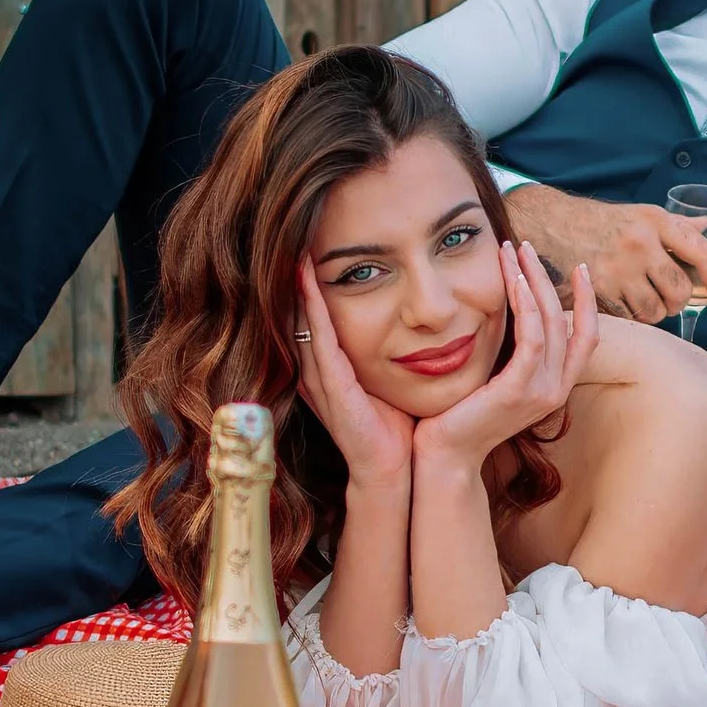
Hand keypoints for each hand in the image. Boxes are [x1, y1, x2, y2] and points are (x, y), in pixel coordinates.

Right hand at [292, 261, 414, 484]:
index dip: (311, 283)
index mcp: (332, 365)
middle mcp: (319, 368)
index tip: (312, 246)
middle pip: (301, 314)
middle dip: (297, 279)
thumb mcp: (389, 377)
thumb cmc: (396, 425)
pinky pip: (318, 342)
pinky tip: (308, 285)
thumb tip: (411, 317)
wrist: (393, 468)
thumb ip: (389, 349)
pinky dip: (312, 312)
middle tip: (295, 238)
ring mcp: (320, 378)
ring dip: (299, 287)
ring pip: (304, 322)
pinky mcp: (330, 388)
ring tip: (295, 250)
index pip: (317, 315)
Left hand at [413, 243, 597, 474]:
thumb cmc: (461, 414)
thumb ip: (512, 351)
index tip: (579, 267)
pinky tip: (512, 280)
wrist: (445, 455)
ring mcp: (540, 392)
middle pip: (567, 320)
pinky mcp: (517, 391)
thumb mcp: (497, 377)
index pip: (586, 336)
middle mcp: (555, 390)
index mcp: (555, 386)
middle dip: (548, 276)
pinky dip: (525, 305)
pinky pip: (531, 338)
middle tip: (526, 246)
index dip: (586, 300)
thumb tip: (513, 311)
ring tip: (513, 251)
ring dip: (533, 280)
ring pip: (549, 322)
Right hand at [503, 182, 706, 324]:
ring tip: (641, 299)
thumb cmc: (599, 221)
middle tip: (668, 300)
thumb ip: (674, 225)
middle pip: (679, 290)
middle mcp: (640, 243)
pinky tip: (619, 302)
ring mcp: (618, 267)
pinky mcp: (598, 288)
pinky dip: (629, 316)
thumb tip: (705, 227)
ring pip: (655, 310)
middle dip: (677, 302)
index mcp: (654, 221)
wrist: (549, 223)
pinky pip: (628, 317)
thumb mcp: (639, 215)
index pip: (700, 252)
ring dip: (653, 312)